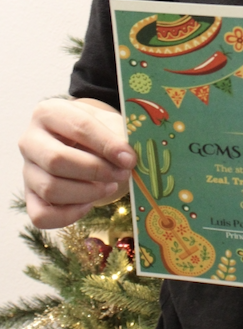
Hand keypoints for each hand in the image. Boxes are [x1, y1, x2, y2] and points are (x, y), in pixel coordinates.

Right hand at [20, 98, 137, 228]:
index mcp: (49, 112)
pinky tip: (88, 205)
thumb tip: (128, 159)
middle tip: (122, 174)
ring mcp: (27, 170)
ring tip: (110, 186)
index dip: (107, 144)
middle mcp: (30, 140)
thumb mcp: (109, 123)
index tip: (129, 159)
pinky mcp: (29, 197)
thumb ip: (119, 137)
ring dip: (87, 193)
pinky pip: (41, 215)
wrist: (82, 144)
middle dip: (95, 171)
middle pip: (56, 160)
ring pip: (50, 189)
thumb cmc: (97, 132)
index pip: (79, 126)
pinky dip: (68, 216)